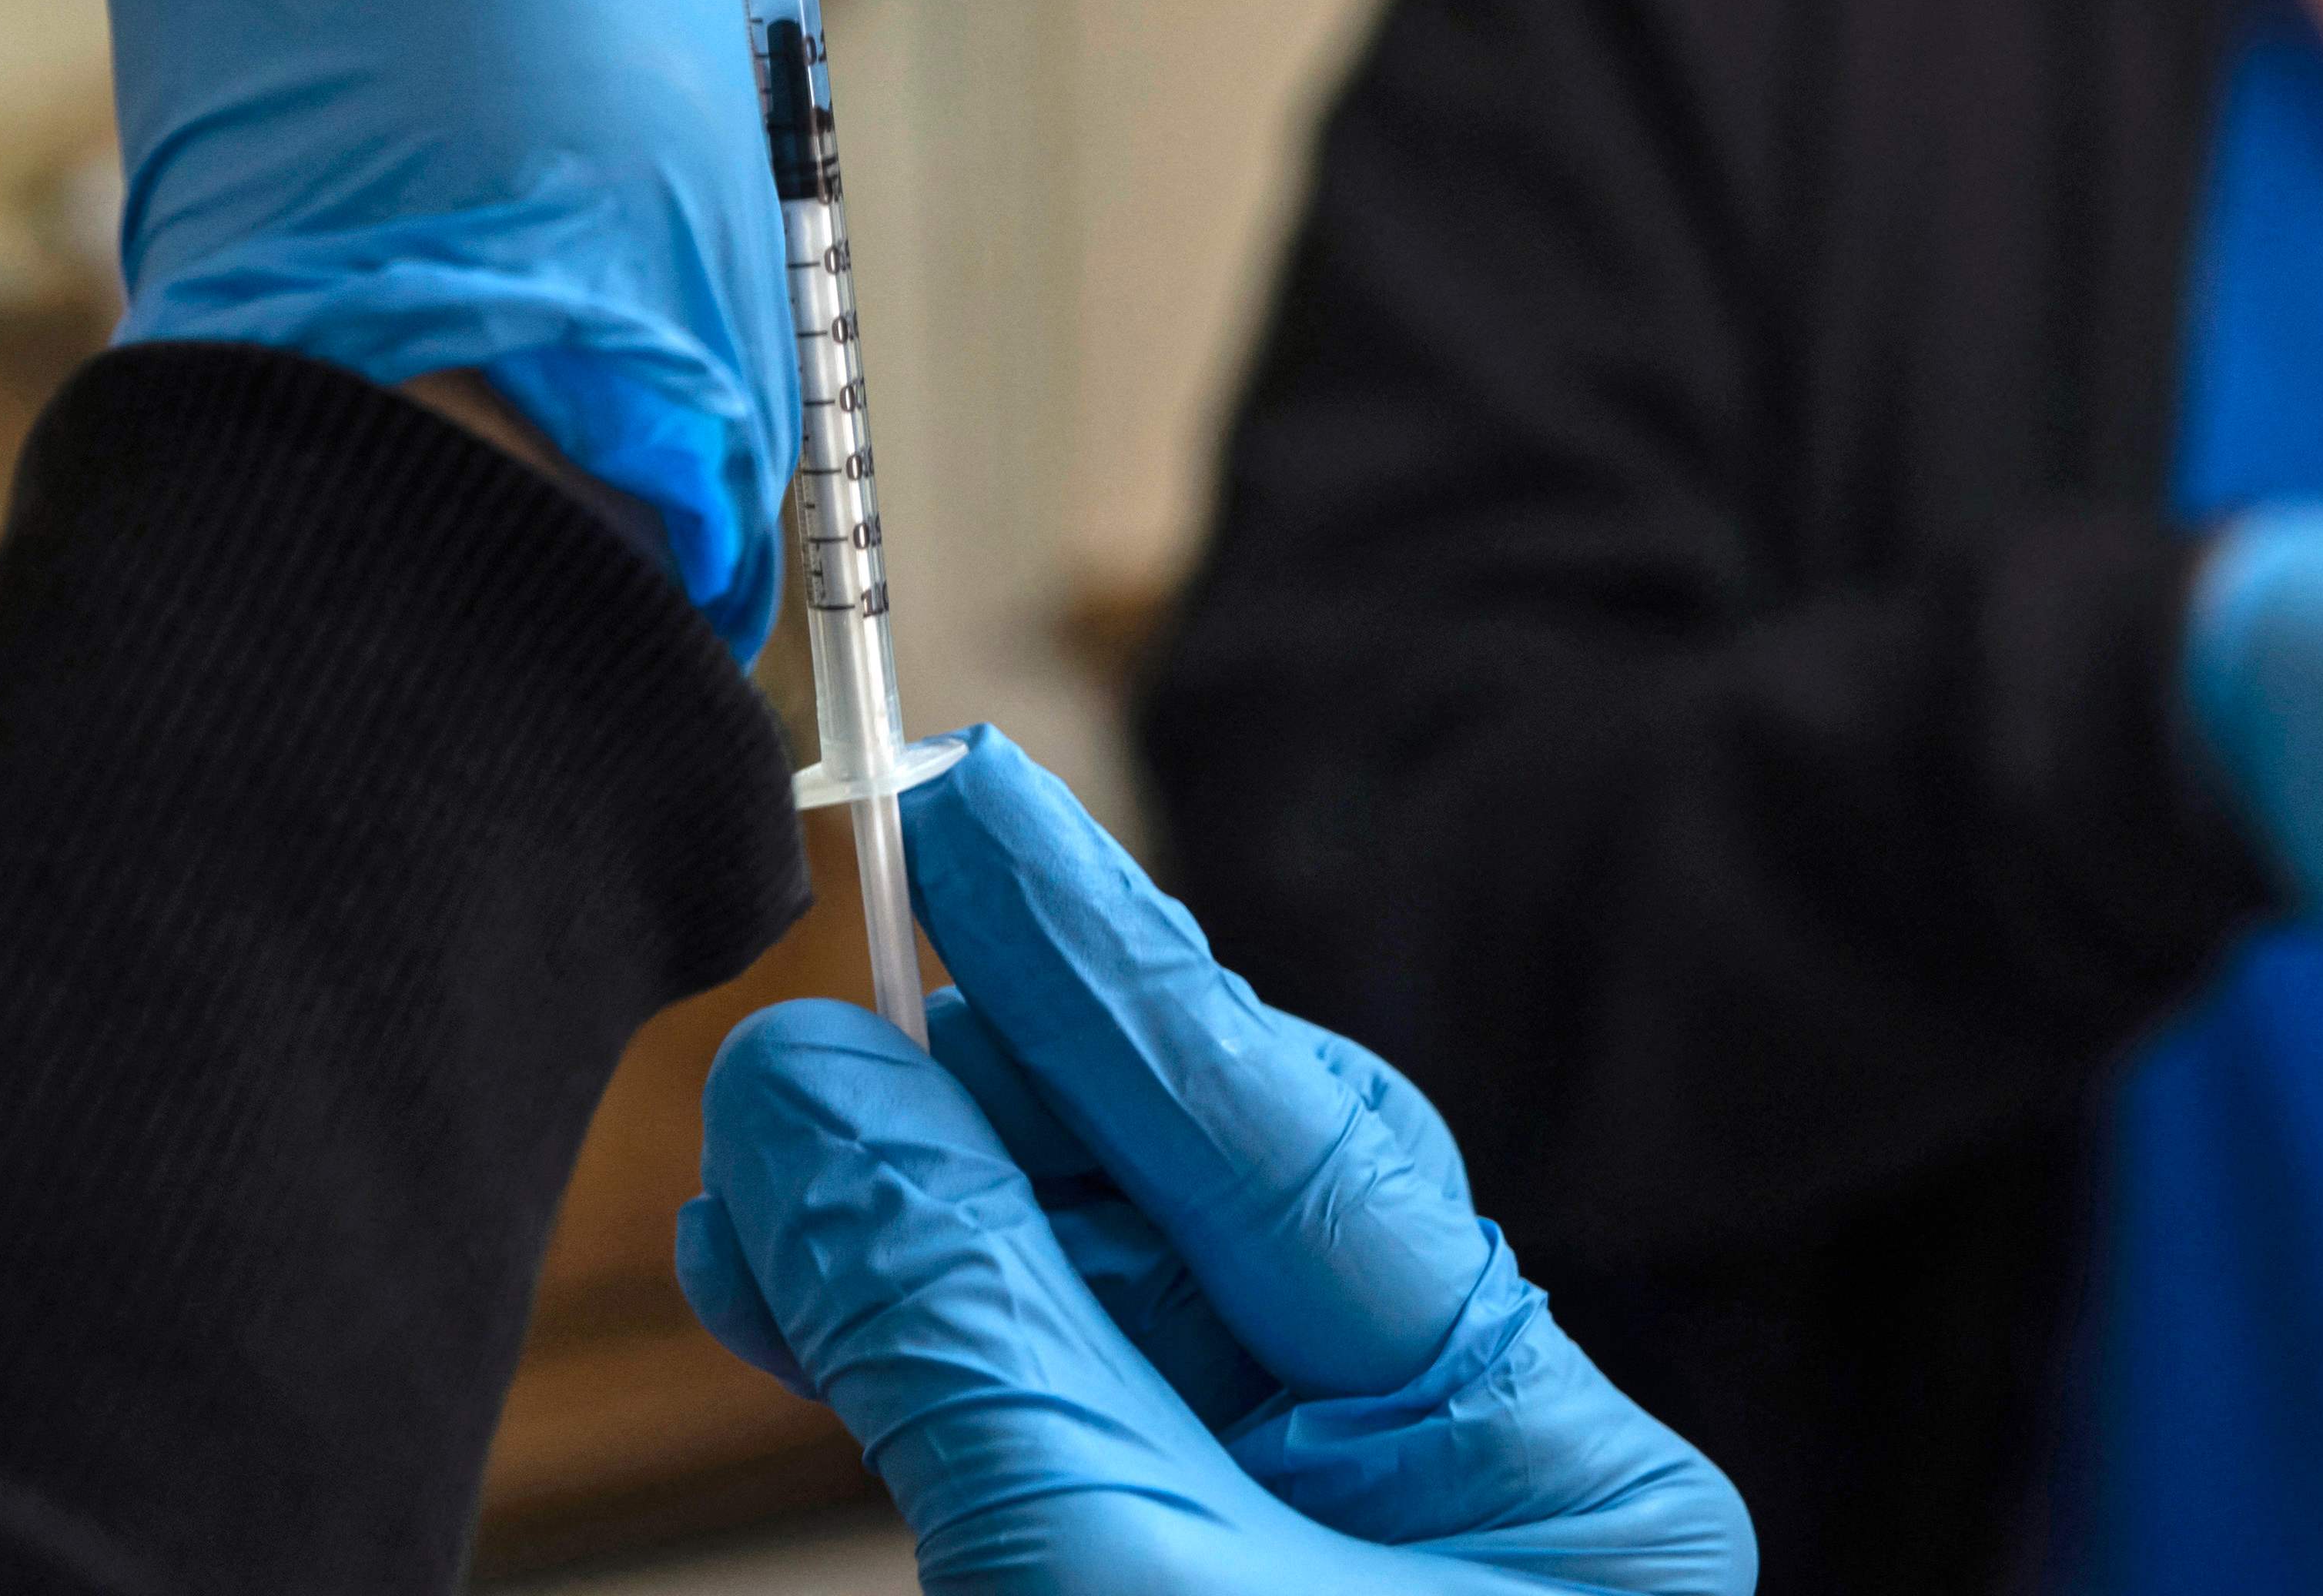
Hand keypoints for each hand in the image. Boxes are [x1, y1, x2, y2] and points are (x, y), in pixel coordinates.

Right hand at [676, 731, 1754, 1592]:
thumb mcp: (1104, 1579)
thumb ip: (965, 1329)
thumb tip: (807, 1088)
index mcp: (1555, 1478)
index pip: (1304, 1145)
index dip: (1114, 969)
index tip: (973, 805)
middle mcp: (1463, 1491)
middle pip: (1208, 1204)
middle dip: (1005, 1103)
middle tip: (829, 1006)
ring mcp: (1328, 1549)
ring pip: (1102, 1305)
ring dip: (920, 1222)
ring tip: (767, 1166)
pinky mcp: (1186, 1592)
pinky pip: (1048, 1415)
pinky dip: (918, 1344)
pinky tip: (793, 1271)